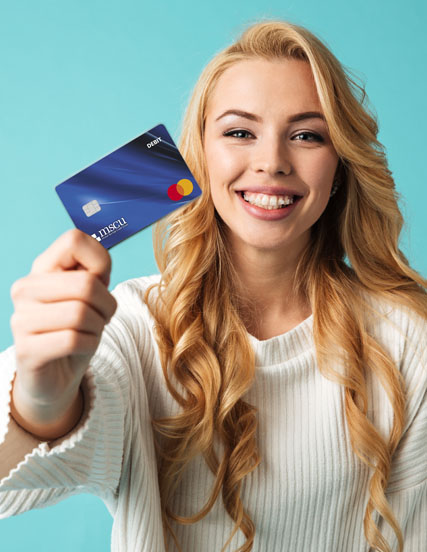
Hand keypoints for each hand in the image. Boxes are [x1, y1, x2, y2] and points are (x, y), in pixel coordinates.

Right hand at [9, 229, 117, 437]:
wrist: (54, 375)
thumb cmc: (77, 329)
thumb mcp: (91, 296)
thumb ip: (96, 273)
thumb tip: (99, 267)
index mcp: (42, 268)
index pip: (74, 239)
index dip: (100, 261)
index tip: (100, 282)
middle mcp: (25, 289)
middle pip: (86, 284)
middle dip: (107, 304)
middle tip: (103, 316)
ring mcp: (21, 319)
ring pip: (81, 313)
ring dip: (98, 327)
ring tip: (91, 331)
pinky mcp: (26, 349)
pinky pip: (74, 339)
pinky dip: (90, 344)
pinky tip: (81, 347)